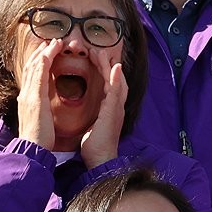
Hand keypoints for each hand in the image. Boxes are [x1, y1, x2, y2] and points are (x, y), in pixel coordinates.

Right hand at [15, 38, 62, 150]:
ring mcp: (29, 95)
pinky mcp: (35, 99)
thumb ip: (39, 109)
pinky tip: (49, 54)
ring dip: (44, 52)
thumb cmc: (39, 138)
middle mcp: (27, 94)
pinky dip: (44, 63)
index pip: (34, 75)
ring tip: (54, 41)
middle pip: (32, 67)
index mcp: (29, 99)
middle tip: (51, 40)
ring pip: (35, 67)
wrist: (33, 149)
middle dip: (42, 52)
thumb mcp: (39, 119)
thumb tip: (41, 105)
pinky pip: (39, 76)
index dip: (40, 62)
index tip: (48, 51)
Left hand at [79, 49, 126, 167]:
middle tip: (99, 50)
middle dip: (108, 65)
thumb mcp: (94, 128)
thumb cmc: (95, 147)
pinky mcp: (113, 112)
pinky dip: (116, 79)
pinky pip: (115, 92)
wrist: (101, 160)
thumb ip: (96, 118)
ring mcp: (117, 109)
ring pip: (117, 83)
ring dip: (111, 67)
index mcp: (111, 111)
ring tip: (104, 53)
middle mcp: (117, 108)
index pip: (110, 86)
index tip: (95, 59)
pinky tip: (114, 68)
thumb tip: (93, 115)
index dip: (104, 72)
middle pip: (116, 81)